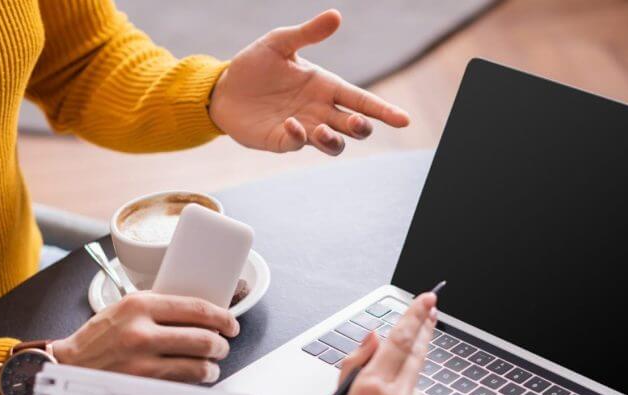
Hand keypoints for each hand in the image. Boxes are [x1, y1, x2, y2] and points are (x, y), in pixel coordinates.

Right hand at [52, 292, 238, 382]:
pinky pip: (184, 383)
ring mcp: (142, 361)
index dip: (222, 317)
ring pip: (199, 364)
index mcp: (140, 305)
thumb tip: (201, 313)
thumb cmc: (99, 337)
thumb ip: (159, 307)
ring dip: (212, 366)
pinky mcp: (142, 384)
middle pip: (204, 338)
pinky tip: (195, 376)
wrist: (67, 366)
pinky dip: (196, 380)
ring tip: (210, 364)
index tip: (231, 323)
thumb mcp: (126, 308)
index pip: (197, 308)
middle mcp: (142, 332)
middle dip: (221, 345)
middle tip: (222, 346)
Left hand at [209, 9, 409, 155]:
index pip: (361, 100)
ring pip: (334, 144)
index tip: (404, 120)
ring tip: (323, 132)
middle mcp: (320, 110)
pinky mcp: (283, 141)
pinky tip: (290, 123)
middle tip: (356, 122)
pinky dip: (299, 137)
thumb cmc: (255, 65)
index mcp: (325, 86)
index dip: (384, 111)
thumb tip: (336, 15)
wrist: (223, 88)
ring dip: (334, 140)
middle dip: (361, 127)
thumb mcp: (280, 43)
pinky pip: (299, 145)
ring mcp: (304, 128)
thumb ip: (307, 33)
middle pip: (354, 126)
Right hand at [297, 293, 438, 394]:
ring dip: (402, 394)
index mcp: (371, 387)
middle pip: (417, 354)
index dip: (415, 315)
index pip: (398, 340)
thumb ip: (357, 365)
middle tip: (432, 311)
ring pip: (414, 391)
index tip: (426, 299)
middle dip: (425, 330)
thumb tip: (375, 338)